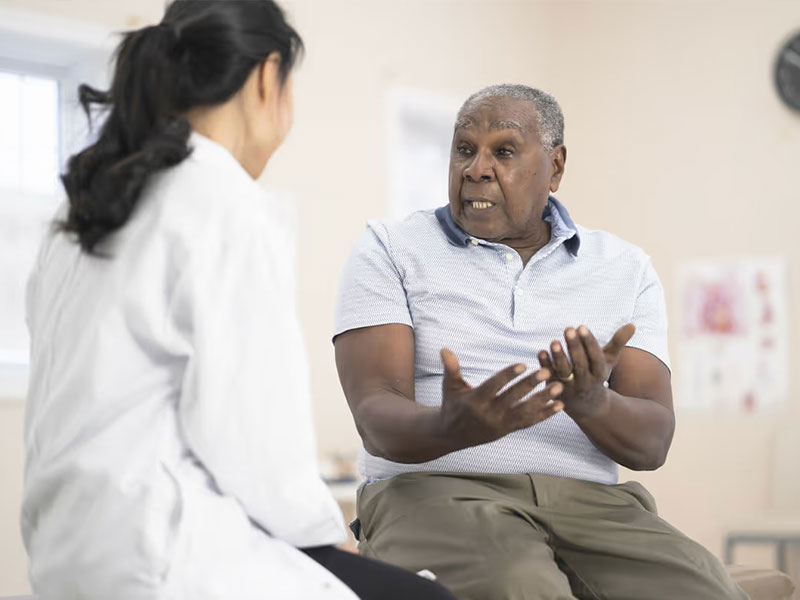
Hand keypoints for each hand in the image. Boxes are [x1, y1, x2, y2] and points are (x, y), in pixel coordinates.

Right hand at [438, 348, 563, 447]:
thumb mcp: (450, 386)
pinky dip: (545, 414)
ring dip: (543, 400)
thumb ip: (451, 368)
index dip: (508, 376)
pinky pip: (529, 422)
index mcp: (475, 401)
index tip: (523, 364)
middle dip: (530, 386)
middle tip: (546, 372)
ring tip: (558, 387)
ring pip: (525, 412)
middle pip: (513, 399)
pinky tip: (560, 405)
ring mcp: (500, 424)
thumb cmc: (452, 404)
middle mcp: (489, 414)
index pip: (494, 387)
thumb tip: (445, 349)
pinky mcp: (509, 430)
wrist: (452, 435)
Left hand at [538, 324, 635, 419]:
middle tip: (569, 329)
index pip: (595, 359)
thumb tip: (632, 324)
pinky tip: (541, 351)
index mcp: (599, 375)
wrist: (587, 407)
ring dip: (559, 357)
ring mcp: (568, 388)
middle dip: (574, 347)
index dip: (589, 343)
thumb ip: (618, 342)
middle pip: (580, 365)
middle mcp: (585, 383)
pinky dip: (544, 365)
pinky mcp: (553, 389)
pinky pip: (548, 377)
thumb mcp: (608, 361)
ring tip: (554, 341)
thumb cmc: (597, 376)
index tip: (582, 327)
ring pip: (564, 373)